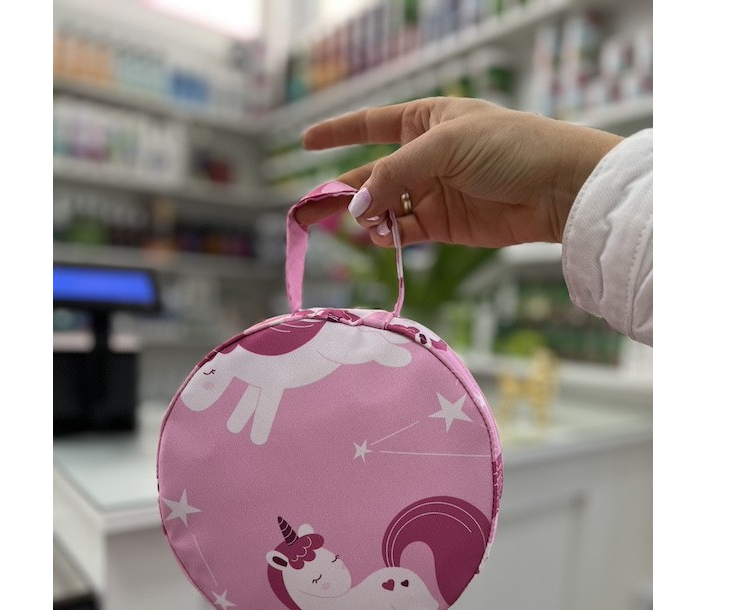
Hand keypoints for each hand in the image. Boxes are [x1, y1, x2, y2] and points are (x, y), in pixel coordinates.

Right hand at [295, 97, 621, 247]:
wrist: (556, 188)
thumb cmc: (508, 147)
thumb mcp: (446, 145)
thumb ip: (396, 174)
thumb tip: (356, 207)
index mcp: (425, 122)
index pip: (370, 125)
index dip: (337, 133)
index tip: (304, 142)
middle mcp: (424, 157)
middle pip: (369, 176)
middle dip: (338, 193)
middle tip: (305, 213)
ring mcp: (432, 193)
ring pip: (383, 208)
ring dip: (367, 218)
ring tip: (364, 224)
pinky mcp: (443, 225)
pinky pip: (404, 231)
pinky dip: (389, 236)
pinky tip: (381, 237)